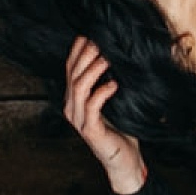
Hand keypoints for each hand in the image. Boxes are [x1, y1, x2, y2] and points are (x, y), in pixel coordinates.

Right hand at [63, 33, 147, 194]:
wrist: (125, 161)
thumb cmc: (122, 129)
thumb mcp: (115, 100)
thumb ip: (111, 80)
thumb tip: (120, 55)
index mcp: (74, 99)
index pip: (70, 68)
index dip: (78, 50)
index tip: (90, 33)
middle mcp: (72, 107)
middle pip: (73, 73)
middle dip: (86, 54)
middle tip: (101, 41)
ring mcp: (79, 119)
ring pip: (79, 87)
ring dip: (94, 70)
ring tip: (108, 58)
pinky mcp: (90, 130)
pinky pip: (92, 106)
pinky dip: (102, 92)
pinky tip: (115, 84)